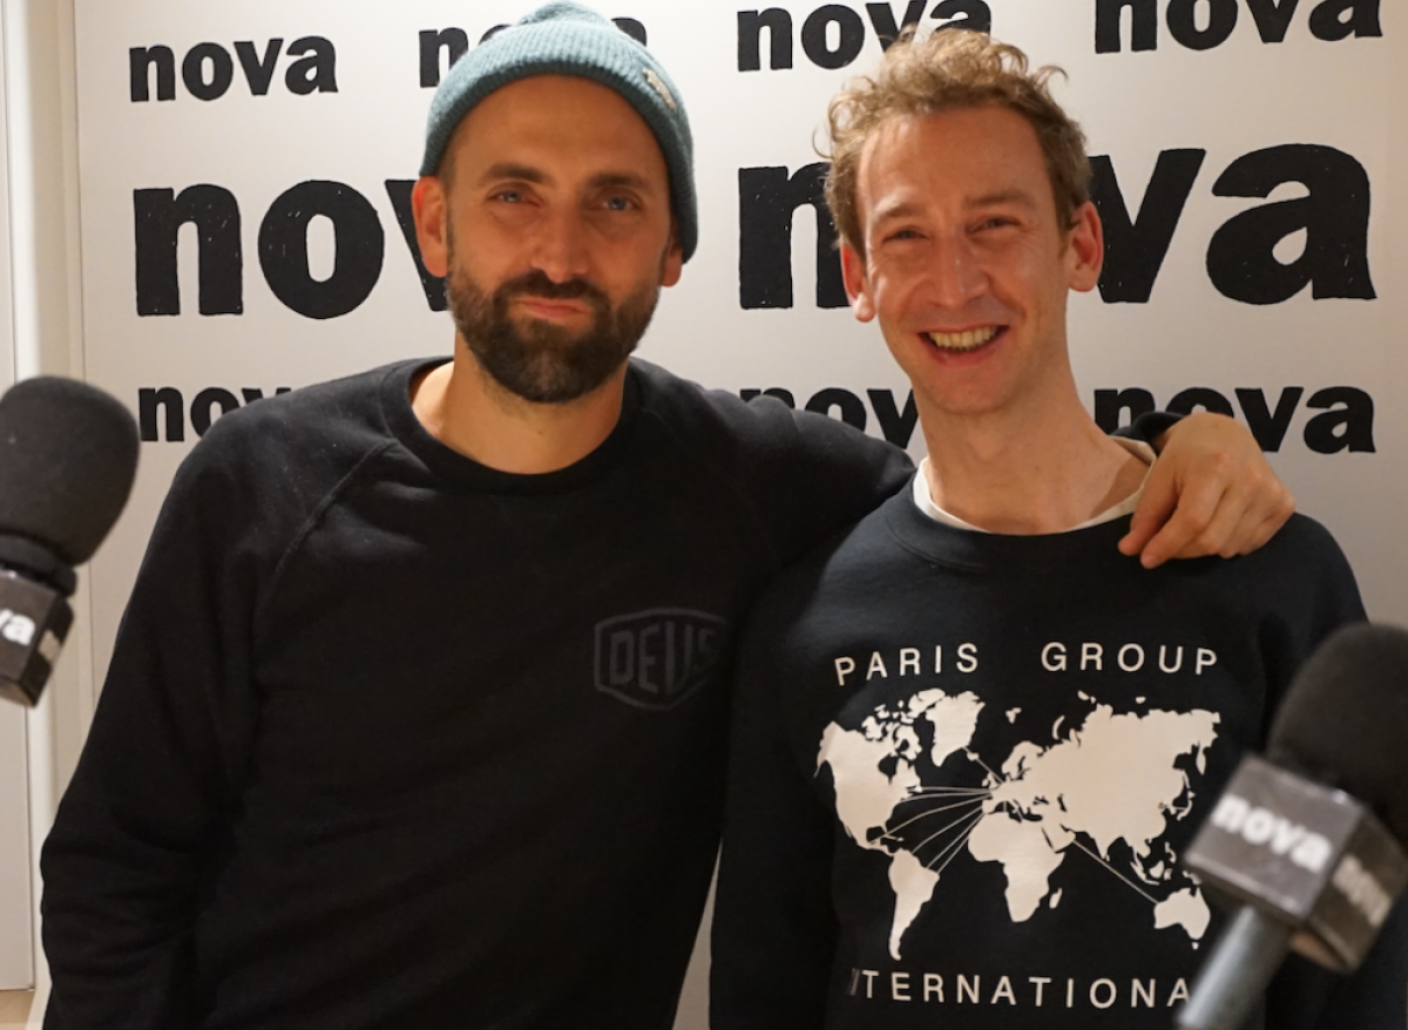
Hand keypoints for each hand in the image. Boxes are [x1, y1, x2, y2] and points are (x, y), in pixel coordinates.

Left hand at [1119, 412, 1294, 567]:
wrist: (1227, 433)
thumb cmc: (1188, 453)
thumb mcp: (1160, 474)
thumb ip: (1147, 513)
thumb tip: (1130, 549)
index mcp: (1216, 465)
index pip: (1192, 520)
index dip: (1168, 544)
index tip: (1146, 559)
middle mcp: (1250, 479)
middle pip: (1212, 539)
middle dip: (1182, 550)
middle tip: (1165, 545)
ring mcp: (1272, 493)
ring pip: (1230, 547)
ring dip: (1203, 548)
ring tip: (1192, 528)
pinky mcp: (1284, 504)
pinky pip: (1250, 545)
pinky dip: (1228, 544)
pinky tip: (1218, 524)